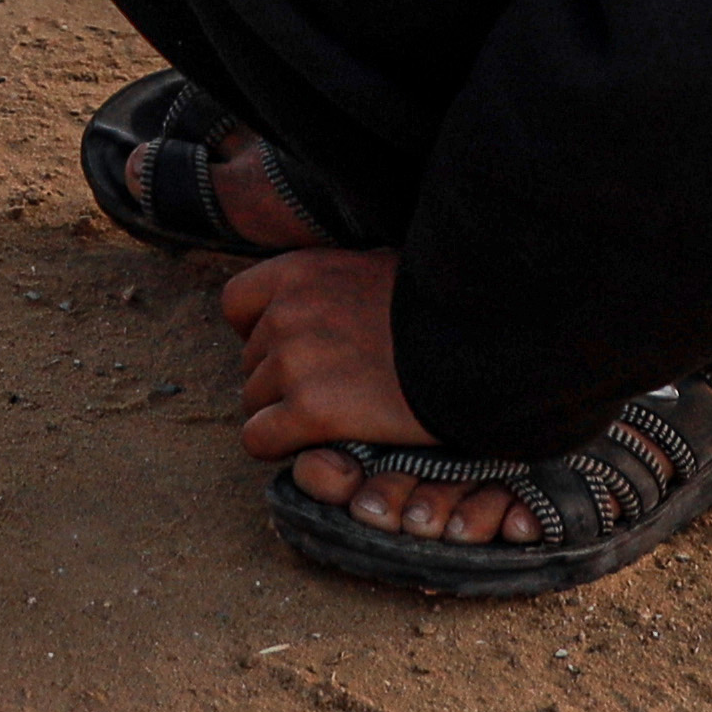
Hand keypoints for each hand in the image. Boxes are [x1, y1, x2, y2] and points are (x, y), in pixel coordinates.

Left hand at [219, 247, 532, 549]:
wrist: (475, 345)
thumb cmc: (435, 309)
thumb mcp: (379, 266)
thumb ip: (337, 283)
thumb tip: (331, 296)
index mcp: (300, 272)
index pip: (236, 303)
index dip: (260, 330)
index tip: (294, 347)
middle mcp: (286, 313)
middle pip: (250, 361)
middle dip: (281, 379)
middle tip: (331, 389)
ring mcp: (294, 362)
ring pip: (253, 402)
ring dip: (284, 414)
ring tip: (334, 415)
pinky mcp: (310, 410)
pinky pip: (258, 439)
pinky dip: (279, 445)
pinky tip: (315, 443)